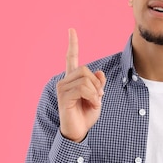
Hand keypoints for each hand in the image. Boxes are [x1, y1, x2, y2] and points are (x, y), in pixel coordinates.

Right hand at [56, 28, 105, 142]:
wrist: (78, 132)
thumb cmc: (86, 115)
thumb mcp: (97, 97)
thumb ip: (98, 84)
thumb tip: (99, 73)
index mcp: (72, 80)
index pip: (71, 58)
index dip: (72, 44)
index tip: (71, 30)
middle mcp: (65, 81)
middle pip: (85, 69)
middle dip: (96, 83)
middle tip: (99, 96)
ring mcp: (62, 88)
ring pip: (85, 79)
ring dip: (95, 91)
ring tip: (95, 102)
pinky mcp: (64, 96)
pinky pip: (83, 88)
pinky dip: (93, 96)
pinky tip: (93, 104)